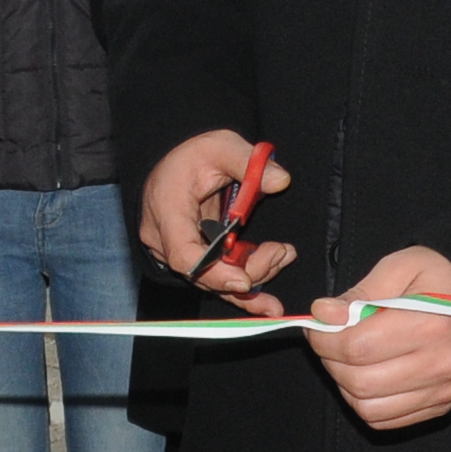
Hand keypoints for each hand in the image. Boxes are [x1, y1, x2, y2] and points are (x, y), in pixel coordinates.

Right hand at [137, 129, 298, 312]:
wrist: (177, 162)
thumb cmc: (193, 154)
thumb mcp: (220, 146)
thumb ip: (247, 162)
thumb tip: (279, 180)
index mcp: (167, 211)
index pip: (183, 254)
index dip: (214, 273)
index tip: (244, 280)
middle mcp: (167, 240)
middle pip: (205, 274)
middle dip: (249, 270)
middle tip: (282, 251)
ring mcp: (180, 253)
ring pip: (216, 281)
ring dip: (254, 275)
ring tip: (283, 254)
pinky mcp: (196, 259)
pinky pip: (218, 282)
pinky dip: (244, 292)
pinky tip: (268, 305)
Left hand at [305, 245, 450, 428]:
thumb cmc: (442, 280)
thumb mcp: (402, 266)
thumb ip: (360, 292)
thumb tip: (323, 314)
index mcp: (432, 324)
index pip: (357, 347)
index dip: (325, 339)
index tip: (318, 325)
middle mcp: (441, 364)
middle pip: (359, 381)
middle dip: (330, 361)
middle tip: (329, 341)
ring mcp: (442, 390)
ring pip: (367, 407)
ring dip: (345, 384)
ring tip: (349, 358)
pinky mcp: (440, 406)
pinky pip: (384, 420)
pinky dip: (364, 401)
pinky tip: (367, 375)